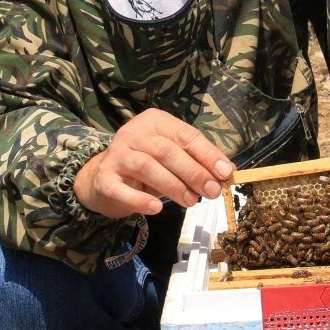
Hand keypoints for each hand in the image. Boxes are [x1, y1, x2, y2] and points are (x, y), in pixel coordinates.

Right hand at [73, 109, 232, 218]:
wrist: (104, 178)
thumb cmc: (147, 164)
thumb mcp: (172, 156)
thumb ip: (195, 160)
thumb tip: (225, 172)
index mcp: (155, 121)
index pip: (185, 134)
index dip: (207, 154)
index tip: (225, 172)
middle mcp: (134, 133)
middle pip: (166, 150)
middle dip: (193, 172)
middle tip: (211, 191)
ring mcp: (117, 154)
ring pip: (146, 166)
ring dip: (172, 185)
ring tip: (191, 201)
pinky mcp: (104, 178)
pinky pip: (122, 189)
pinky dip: (140, 200)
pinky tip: (157, 208)